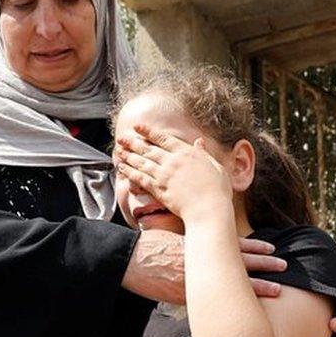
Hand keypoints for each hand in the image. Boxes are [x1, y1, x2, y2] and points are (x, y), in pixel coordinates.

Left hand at [115, 124, 230, 221]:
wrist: (209, 209)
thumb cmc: (217, 190)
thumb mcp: (215, 166)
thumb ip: (204, 153)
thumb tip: (199, 142)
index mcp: (186, 153)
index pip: (163, 138)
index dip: (148, 131)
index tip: (137, 126)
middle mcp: (173, 162)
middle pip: (148, 149)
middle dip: (132, 142)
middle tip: (121, 138)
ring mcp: (164, 175)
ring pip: (141, 162)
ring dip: (128, 155)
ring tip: (118, 150)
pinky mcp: (158, 189)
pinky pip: (140, 178)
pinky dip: (129, 172)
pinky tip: (122, 168)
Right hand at [122, 230, 284, 303]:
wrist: (128, 260)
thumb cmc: (145, 246)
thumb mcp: (169, 233)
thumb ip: (188, 238)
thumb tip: (198, 237)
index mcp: (200, 244)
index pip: (233, 244)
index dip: (254, 246)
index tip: (271, 246)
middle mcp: (203, 261)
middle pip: (240, 262)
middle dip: (264, 264)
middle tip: (285, 266)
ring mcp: (198, 281)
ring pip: (235, 284)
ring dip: (258, 286)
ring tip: (279, 290)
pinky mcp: (189, 297)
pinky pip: (217, 303)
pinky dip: (236, 306)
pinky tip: (250, 313)